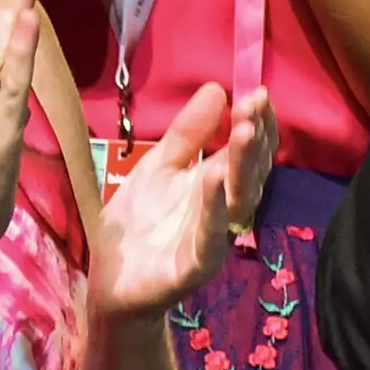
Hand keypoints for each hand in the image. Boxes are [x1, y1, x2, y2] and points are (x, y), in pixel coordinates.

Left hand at [89, 80, 274, 320]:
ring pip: (238, 202)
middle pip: (249, 173)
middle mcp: (224, 211)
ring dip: (243, 166)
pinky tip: (215, 179)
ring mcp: (213, 239)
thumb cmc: (139, 223)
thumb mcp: (158, 166)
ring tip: (244, 131)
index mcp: (217, 184)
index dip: (256, 124)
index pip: (247, 151)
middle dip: (255, 138)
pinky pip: (210, 238)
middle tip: (256, 103)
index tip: (258, 93)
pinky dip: (215, 209)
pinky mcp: (194, 267)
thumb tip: (217, 88)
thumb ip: (188, 133)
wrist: (111, 282)